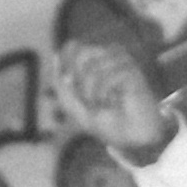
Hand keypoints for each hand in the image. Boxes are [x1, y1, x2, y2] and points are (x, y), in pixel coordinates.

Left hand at [50, 29, 176, 158]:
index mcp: (96, 59)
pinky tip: (114, 103)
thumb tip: (54, 55)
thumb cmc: (106, 122)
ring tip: (104, 104)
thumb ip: (60, 82)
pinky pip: (106, 78)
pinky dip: (104, 96)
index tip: (75, 90)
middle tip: (91, 99)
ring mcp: (122, 62)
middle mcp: (110, 56)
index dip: (68, 69)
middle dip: (80, 83)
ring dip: (92, 93)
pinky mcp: (132, 71)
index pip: (72, 46)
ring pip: (93, 68)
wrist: (132, 140)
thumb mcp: (73, 105)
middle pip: (80, 53)